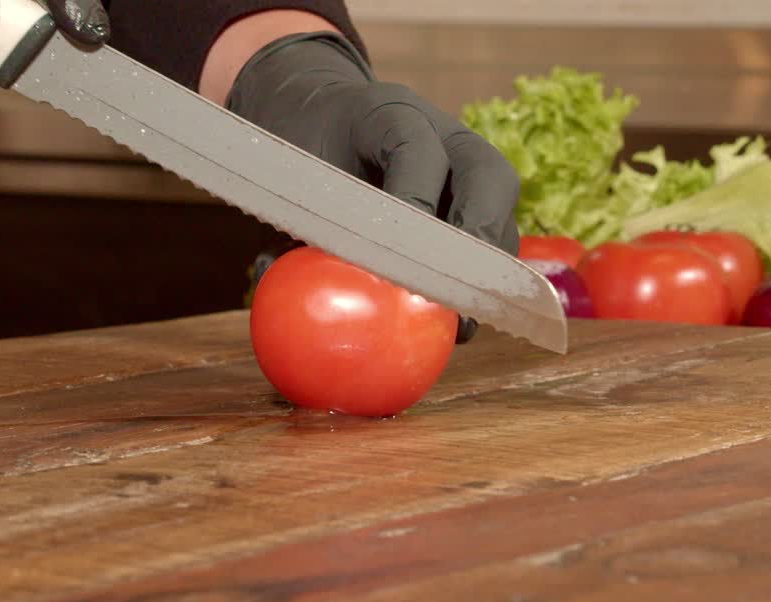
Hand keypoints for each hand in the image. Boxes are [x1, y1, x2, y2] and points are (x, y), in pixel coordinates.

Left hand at [225, 32, 519, 343]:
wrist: (319, 112)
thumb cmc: (299, 146)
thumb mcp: (285, 173)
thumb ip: (286, 223)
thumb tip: (270, 281)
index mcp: (387, 114)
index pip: (415, 148)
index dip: (414, 199)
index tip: (398, 252)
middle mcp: (441, 132)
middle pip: (487, 175)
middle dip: (476, 239)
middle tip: (455, 295)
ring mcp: (466, 161)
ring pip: (500, 208)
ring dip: (485, 266)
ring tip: (461, 320)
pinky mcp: (474, 194)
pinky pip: (492, 231)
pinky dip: (478, 273)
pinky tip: (457, 316)